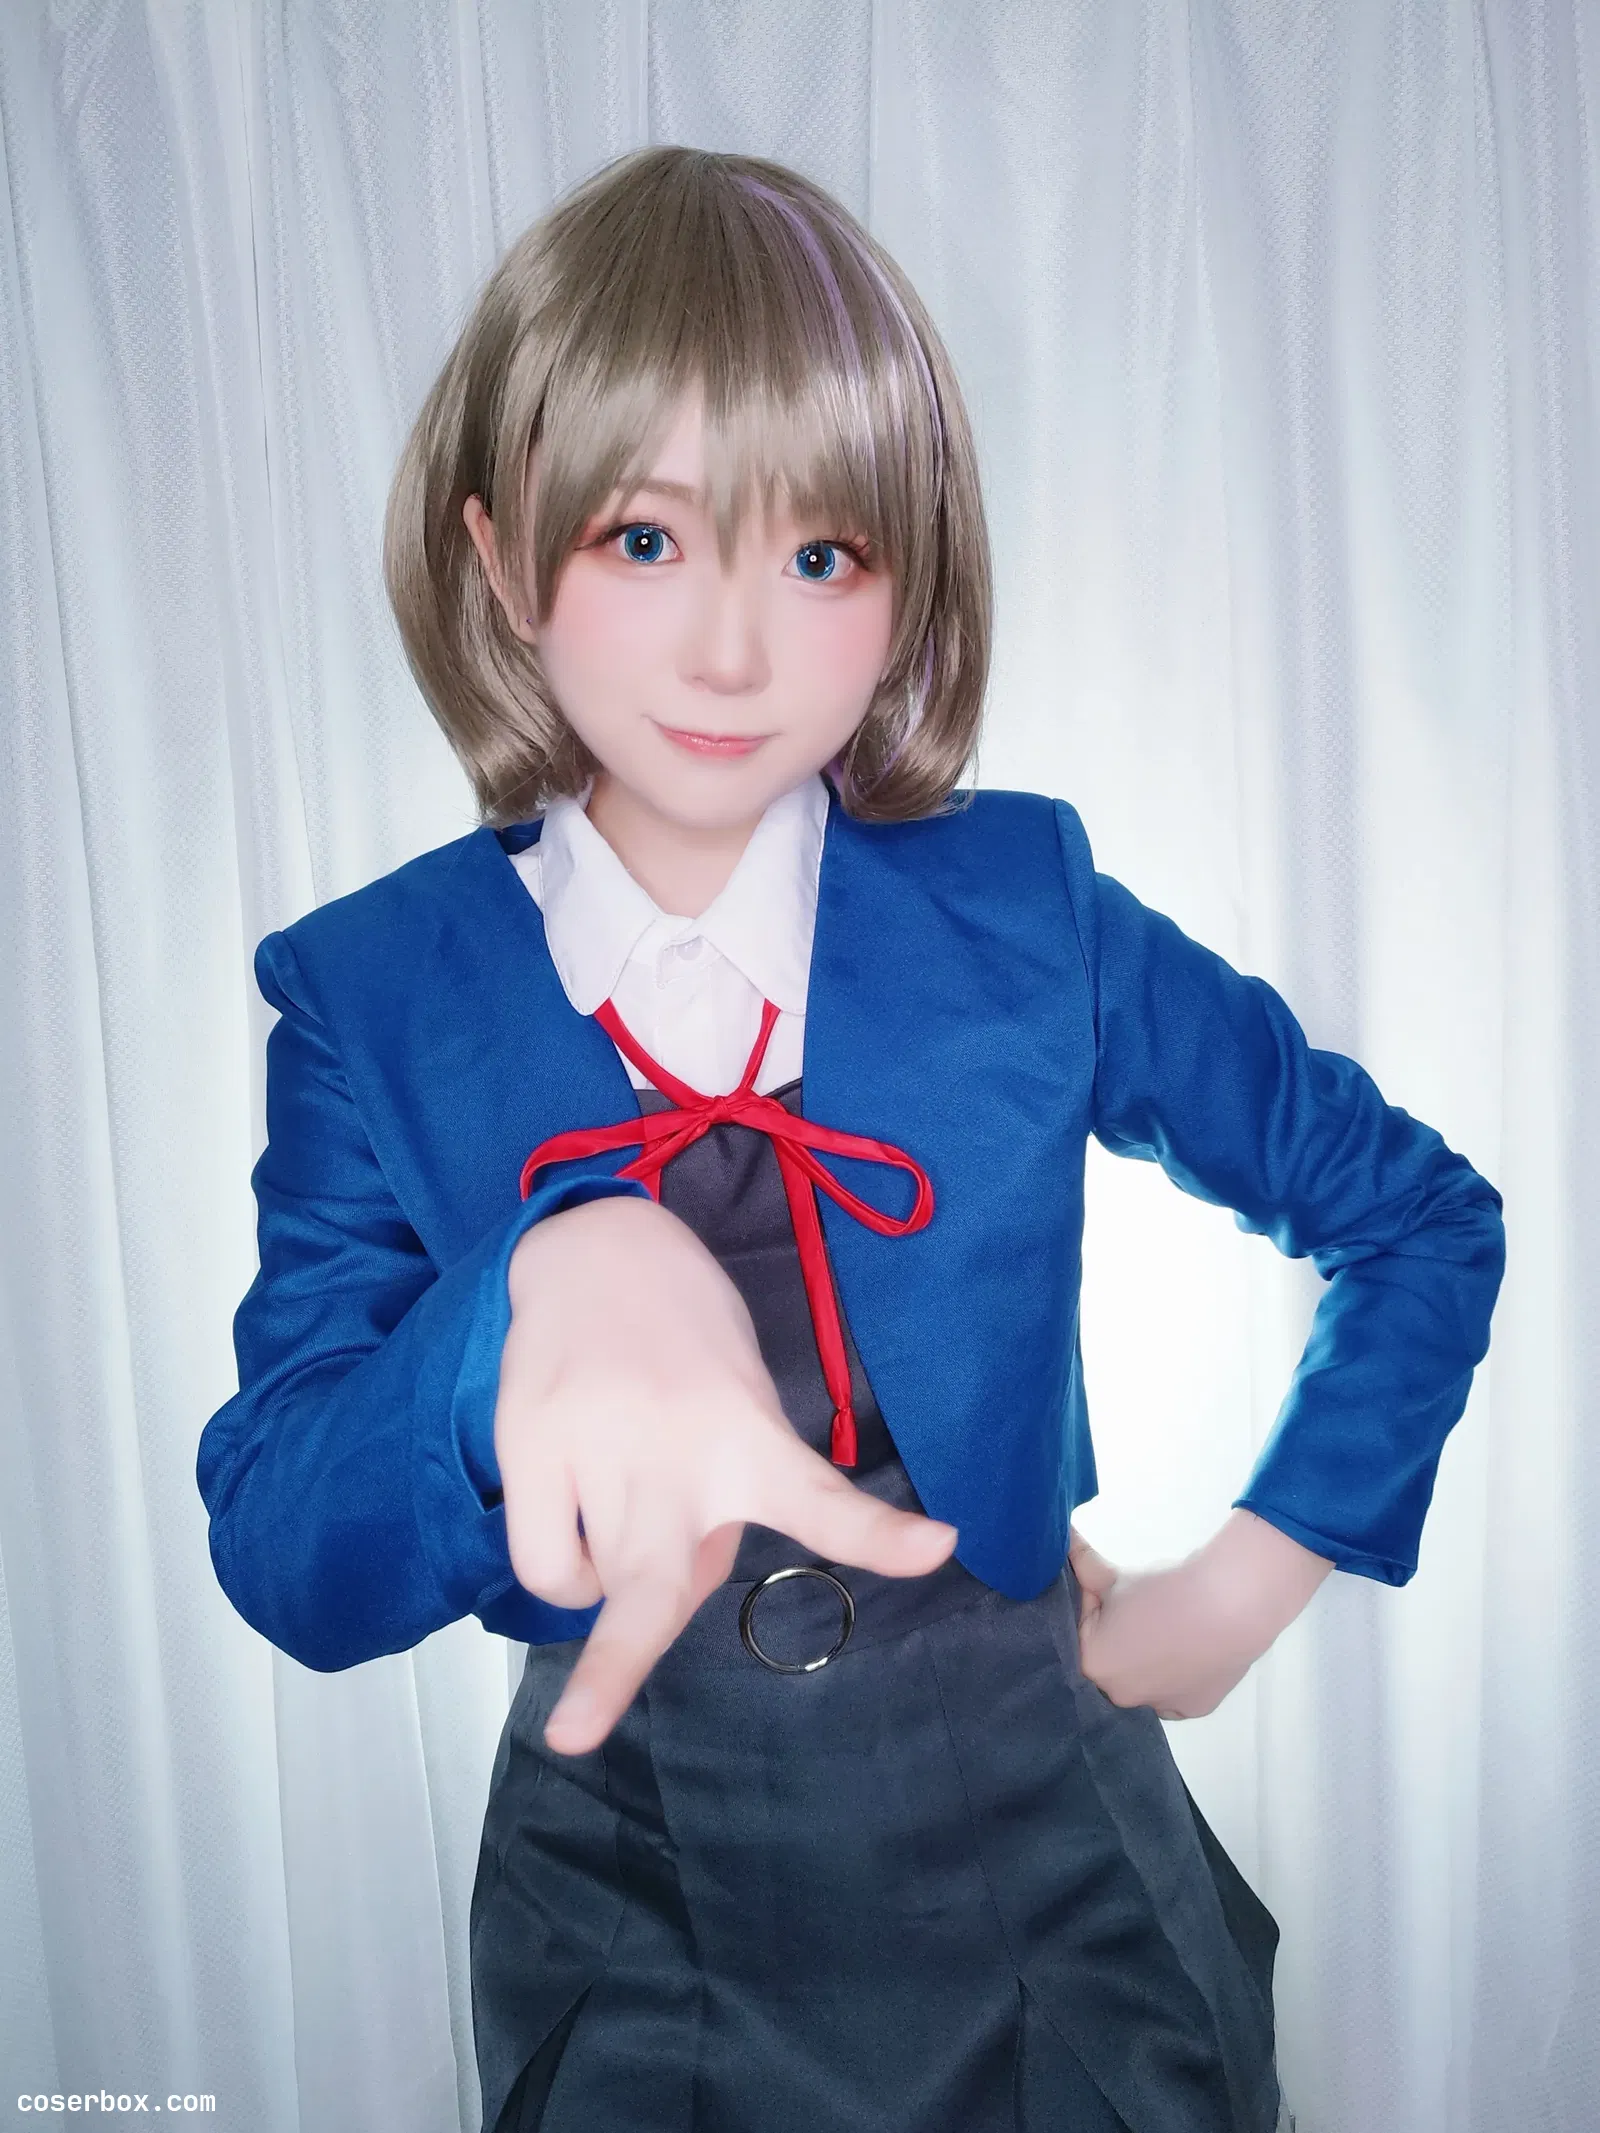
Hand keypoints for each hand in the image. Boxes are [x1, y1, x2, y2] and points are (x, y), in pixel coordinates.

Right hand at [498, 1193, 958, 1756]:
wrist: (597, 1247)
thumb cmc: (684, 1340)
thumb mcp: (737, 1400)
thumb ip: (721, 1493)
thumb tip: (669, 1583)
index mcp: (747, 1435)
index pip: (822, 1495)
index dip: (878, 1533)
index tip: (940, 1546)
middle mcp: (674, 1451)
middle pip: (654, 1584)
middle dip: (617, 1667)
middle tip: (575, 1732)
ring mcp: (597, 1449)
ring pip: (587, 1586)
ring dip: (606, 1590)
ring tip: (616, 1518)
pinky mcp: (532, 1443)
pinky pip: (540, 1557)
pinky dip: (561, 1571)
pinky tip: (574, 1524)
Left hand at [1068, 1511, 1333, 1719]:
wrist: (1230, 1604)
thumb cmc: (1165, 1588)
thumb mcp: (1116, 1576)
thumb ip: (1083, 1564)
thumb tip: (1061, 1539)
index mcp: (1093, 1664)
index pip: (1080, 1633)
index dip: (1094, 1610)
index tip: (1113, 1594)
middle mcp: (1119, 1696)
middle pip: (1108, 1662)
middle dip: (1116, 1639)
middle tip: (1139, 1613)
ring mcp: (1157, 1707)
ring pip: (1139, 1681)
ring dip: (1144, 1660)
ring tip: (1165, 1629)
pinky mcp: (1191, 1710)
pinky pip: (1171, 1692)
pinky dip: (1174, 1673)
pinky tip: (1185, 1650)